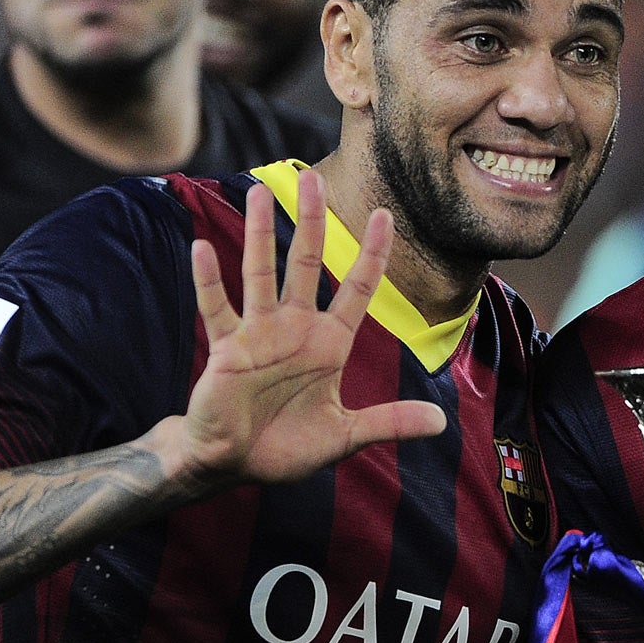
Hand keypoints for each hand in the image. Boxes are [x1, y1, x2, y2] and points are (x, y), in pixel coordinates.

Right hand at [166, 169, 446, 487]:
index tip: (385, 215)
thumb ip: (389, 423)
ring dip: (260, 235)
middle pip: (306, 264)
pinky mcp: (227, 349)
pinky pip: (216, 309)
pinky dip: (208, 281)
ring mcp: (259, 334)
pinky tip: (202, 248)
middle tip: (314, 179)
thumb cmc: (287, 446)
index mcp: (329, 343)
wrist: (235, 462)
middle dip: (311, 223)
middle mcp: (295, 328)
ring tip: (259, 192)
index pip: (357, 289)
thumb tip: (441, 423)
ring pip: (260, 274)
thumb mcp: (346, 435)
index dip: (372, 254)